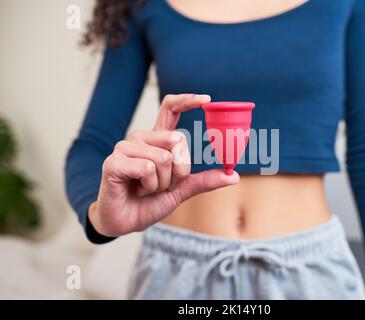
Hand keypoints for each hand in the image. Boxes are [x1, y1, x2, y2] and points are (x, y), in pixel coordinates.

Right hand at [89, 94, 239, 236]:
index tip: (207, 100)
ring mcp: (125, 147)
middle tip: (164, 184)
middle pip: (177, 140)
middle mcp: (141, 138)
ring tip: (147, 188)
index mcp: (157, 140)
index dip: (187, 100)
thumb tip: (233, 176)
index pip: (170, 109)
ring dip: (162, 183)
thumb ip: (203, 181)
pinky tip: (137, 190)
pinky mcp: (114, 162)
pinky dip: (149, 186)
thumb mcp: (181, 191)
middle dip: (179, 171)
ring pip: (163, 158)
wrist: (126, 222)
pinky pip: (147, 169)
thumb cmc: (149, 202)